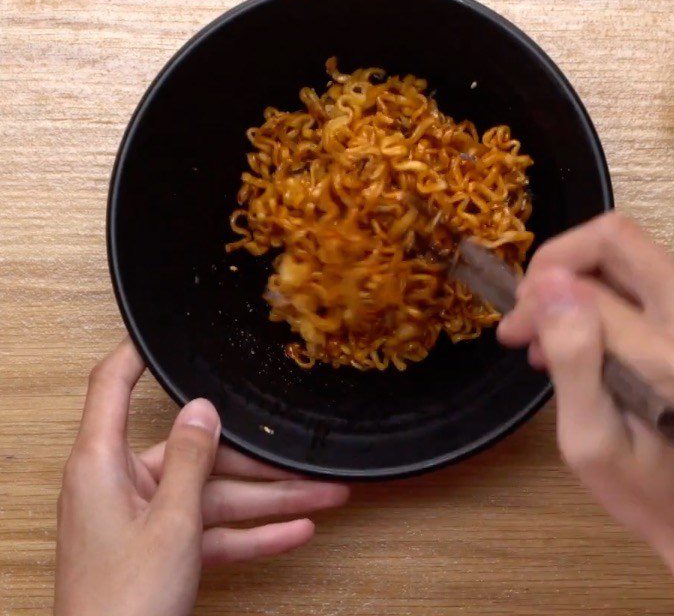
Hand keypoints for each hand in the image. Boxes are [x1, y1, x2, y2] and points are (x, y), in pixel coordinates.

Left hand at [55, 338, 348, 615]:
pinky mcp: (161, 550)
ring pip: (216, 497)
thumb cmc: (121, 605)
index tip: (164, 330)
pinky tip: (296, 531)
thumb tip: (202, 408)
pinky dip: (252, 535)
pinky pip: (214, 532)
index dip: (136, 352)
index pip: (112, 386)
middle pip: (198, 453)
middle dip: (260, 463)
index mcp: (104, 463)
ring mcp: (144, 519)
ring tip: (325, 497)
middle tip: (305, 458)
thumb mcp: (170, 523)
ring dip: (271, 502)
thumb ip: (190, 459)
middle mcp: (123, 484)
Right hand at [497, 213, 673, 615]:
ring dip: (582, 284)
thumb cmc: (655, 497)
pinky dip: (610, 299)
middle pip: (617, 240)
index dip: (537, 298)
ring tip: (552, 340)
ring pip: (632, 257)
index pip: (585, 286)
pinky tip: (592, 341)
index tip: (514, 331)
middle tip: (528, 316)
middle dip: (557, 266)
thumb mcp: (591, 443)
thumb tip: (549, 282)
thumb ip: (572, 357)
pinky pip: (652, 281)